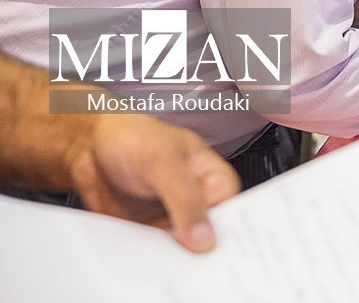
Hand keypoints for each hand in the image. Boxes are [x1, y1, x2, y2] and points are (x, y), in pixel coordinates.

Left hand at [69, 114, 240, 252]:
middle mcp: (196, 200)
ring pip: (182, 249)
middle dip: (200, 250)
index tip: (214, 249)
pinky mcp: (148, 232)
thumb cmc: (132, 136)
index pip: (233, 211)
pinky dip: (150, 260)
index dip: (227, 231)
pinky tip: (143, 259)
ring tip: (163, 261)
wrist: (86, 145)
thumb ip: (185, 199)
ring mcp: (172, 218)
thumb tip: (205, 236)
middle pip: (210, 234)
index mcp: (212, 178)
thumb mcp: (163, 162)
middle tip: (188, 260)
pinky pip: (155, 253)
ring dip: (173, 258)